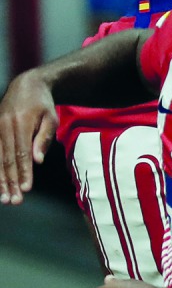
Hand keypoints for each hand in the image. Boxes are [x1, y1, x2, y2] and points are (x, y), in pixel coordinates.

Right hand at [0, 69, 57, 204]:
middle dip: (10, 181)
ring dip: (0, 180)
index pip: (22, 152)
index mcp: (21, 122)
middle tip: (14, 201)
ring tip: (4, 198)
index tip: (26, 189)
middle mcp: (4, 125)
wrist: (26, 86)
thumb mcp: (51, 118)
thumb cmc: (43, 105)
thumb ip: (44, 138)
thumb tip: (38, 161)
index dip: (23, 172)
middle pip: (7, 159)